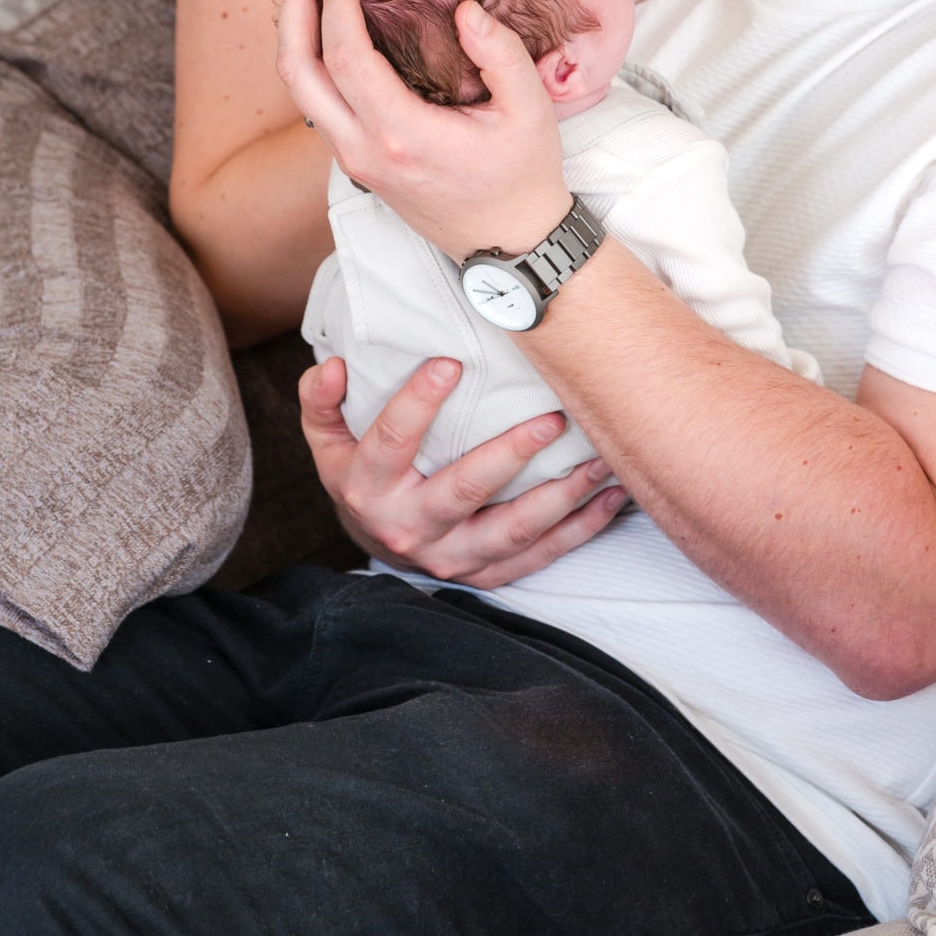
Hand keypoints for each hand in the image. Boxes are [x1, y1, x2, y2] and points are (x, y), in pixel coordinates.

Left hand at [276, 0, 568, 261]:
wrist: (509, 239)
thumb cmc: (523, 172)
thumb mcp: (531, 109)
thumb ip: (501, 54)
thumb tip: (465, 9)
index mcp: (402, 135)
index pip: (347, 57)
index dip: (337, 2)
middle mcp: (364, 149)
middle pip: (298, 70)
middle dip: (296, 4)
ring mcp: (354, 158)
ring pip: (299, 88)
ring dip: (296, 29)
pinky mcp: (356, 159)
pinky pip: (317, 100)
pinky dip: (311, 54)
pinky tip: (328, 21)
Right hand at [298, 356, 626, 588]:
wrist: (377, 542)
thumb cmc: (361, 474)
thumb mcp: (329, 440)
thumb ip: (323, 400)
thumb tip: (333, 364)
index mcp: (368, 489)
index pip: (391, 442)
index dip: (418, 402)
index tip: (451, 362)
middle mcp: (410, 527)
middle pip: (462, 491)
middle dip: (509, 456)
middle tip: (550, 419)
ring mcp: (452, 556)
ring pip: (512, 531)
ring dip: (560, 497)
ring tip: (598, 461)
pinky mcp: (486, 574)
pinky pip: (539, 555)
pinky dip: (580, 528)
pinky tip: (612, 496)